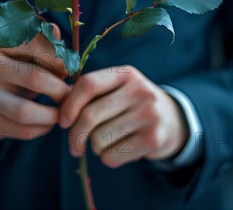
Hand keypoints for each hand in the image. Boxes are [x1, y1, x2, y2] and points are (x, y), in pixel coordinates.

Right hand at [0, 24, 69, 140]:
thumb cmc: (21, 67)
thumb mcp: (31, 51)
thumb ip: (47, 42)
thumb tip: (55, 32)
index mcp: (3, 45)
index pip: (36, 46)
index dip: (59, 60)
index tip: (68, 70)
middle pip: (35, 79)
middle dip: (60, 90)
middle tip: (71, 94)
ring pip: (25, 111)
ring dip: (53, 115)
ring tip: (64, 111)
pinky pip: (22, 130)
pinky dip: (43, 128)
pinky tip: (49, 122)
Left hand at [59, 66, 188, 167]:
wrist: (173, 121)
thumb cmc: (133, 105)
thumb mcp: (119, 89)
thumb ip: (92, 94)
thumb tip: (59, 111)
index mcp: (126, 73)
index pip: (88, 84)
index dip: (69, 105)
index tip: (63, 122)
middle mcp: (139, 90)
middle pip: (90, 115)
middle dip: (75, 135)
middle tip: (74, 146)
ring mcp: (148, 114)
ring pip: (99, 139)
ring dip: (95, 147)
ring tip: (105, 143)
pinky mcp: (153, 138)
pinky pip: (112, 156)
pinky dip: (108, 158)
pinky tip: (119, 150)